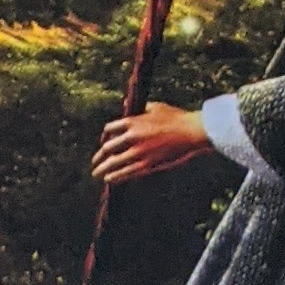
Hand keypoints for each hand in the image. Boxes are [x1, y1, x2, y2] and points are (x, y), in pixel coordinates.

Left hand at [91, 105, 210, 185]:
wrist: (190, 132)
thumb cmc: (175, 117)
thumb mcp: (156, 106)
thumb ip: (139, 107)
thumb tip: (128, 104)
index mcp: (134, 121)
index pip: (110, 129)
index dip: (104, 135)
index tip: (103, 141)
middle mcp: (133, 137)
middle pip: (108, 148)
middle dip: (99, 156)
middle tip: (94, 162)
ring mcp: (140, 152)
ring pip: (115, 163)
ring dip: (104, 169)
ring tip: (97, 174)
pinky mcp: (148, 164)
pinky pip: (128, 172)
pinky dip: (118, 176)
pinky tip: (111, 179)